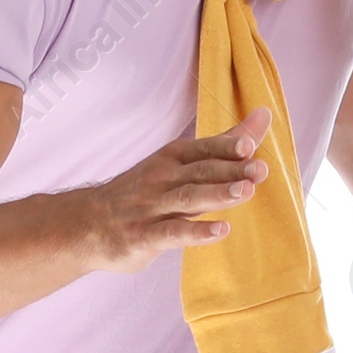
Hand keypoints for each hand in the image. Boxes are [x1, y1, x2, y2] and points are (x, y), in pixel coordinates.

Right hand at [83, 107, 271, 273]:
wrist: (88, 223)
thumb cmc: (144, 192)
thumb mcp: (179, 163)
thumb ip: (224, 144)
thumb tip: (264, 116)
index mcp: (172, 158)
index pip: (204, 149)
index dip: (226, 146)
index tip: (251, 144)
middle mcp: (162, 178)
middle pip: (201, 172)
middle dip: (231, 170)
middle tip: (260, 170)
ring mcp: (151, 207)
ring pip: (188, 198)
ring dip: (217, 195)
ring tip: (245, 192)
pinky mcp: (144, 236)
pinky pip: (173, 233)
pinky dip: (197, 232)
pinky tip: (220, 230)